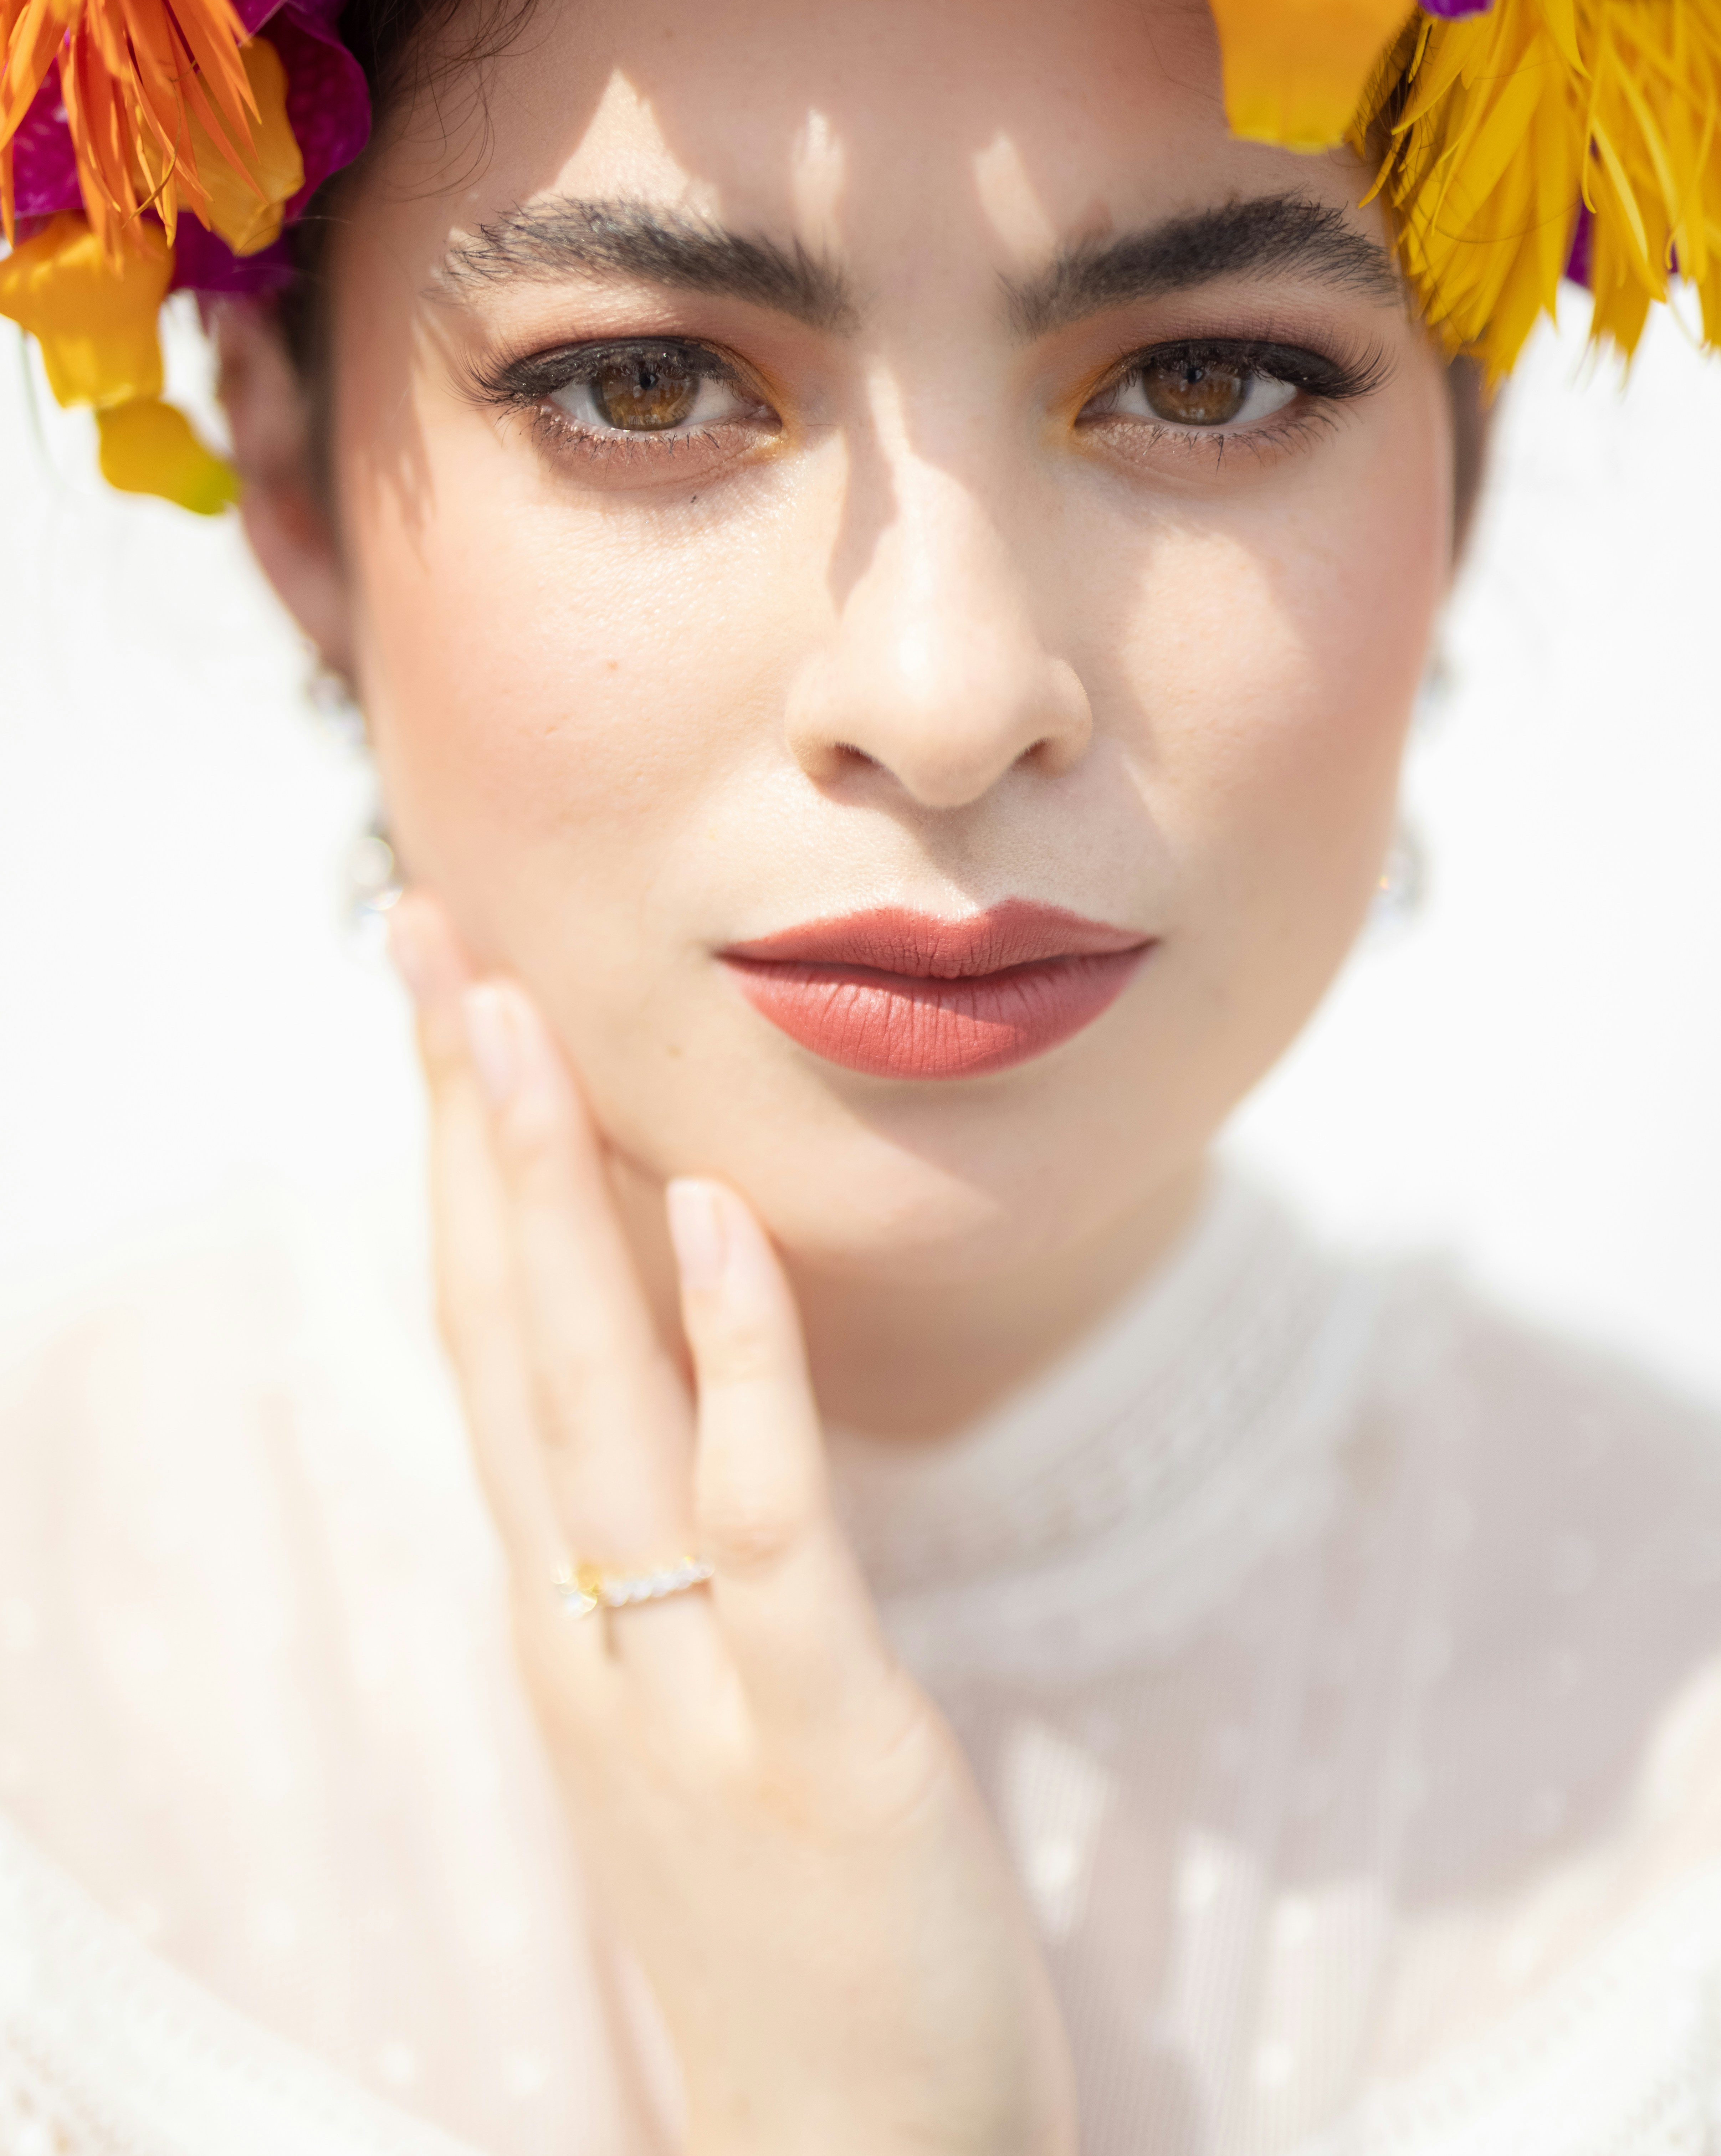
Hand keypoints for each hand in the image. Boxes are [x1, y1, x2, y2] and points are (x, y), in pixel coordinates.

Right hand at [391, 892, 1077, 2155]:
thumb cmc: (781, 1920)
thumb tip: (661, 1377)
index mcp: (562, 1602)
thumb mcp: (683, 1705)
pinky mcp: (820, 1732)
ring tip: (514, 1018)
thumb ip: (653, 1549)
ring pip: (592, 1396)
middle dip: (464, 1121)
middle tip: (427, 930)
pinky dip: (736, 1354)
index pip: (489, 1337)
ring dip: (551, 1193)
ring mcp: (685, 1678)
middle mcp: (585, 1621)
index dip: (457, 1161)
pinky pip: (762, 1513)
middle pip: (504, 1327)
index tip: (441, 999)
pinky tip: (705, 1213)